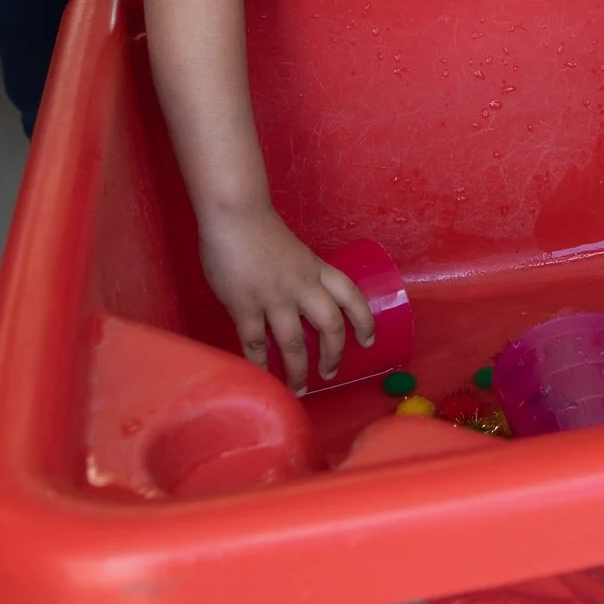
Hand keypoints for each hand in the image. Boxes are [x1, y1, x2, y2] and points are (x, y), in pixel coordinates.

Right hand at [197, 204, 376, 388]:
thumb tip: (300, 301)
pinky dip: (259, 364)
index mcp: (316, 269)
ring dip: (297, 370)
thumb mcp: (294, 252)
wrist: (234, 214)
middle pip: (330, 326)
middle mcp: (302, 286)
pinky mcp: (245, 306)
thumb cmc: (259, 228)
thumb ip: (300, 276)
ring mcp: (274, 297)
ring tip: (298, 389)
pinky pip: (255, 343)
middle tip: (330, 374)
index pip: (351, 296)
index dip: (364, 320)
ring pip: (294, 343)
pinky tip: (262, 377)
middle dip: (333, 354)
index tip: (368, 341)